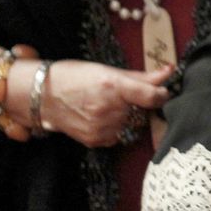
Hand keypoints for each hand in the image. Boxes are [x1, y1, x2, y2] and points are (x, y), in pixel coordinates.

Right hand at [40, 60, 171, 147]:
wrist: (42, 97)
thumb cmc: (74, 77)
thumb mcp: (107, 70)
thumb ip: (141, 76)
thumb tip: (169, 72)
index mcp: (113, 86)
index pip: (152, 96)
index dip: (162, 94)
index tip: (161, 92)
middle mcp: (108, 108)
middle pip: (142, 111)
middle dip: (140, 105)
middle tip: (126, 96)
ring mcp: (101, 127)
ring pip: (132, 125)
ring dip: (128, 117)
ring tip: (109, 106)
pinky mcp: (94, 140)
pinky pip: (118, 136)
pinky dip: (116, 128)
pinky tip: (102, 117)